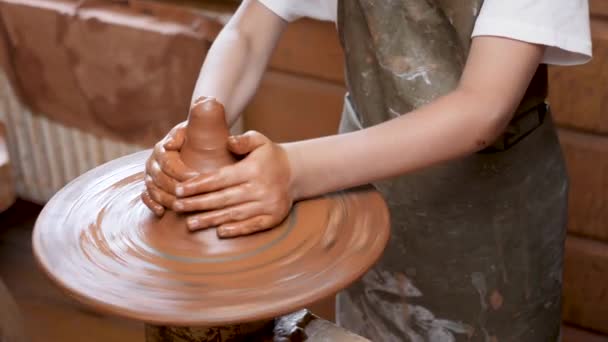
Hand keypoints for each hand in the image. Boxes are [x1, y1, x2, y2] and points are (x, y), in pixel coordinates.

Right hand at [141, 121, 197, 216]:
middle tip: (191, 198)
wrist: (189, 145)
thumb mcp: (188, 132)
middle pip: (160, 179)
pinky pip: (145, 197)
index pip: (169, 164)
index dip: (183, 173)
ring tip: (181, 207)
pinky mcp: (148, 187)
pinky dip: (151, 204)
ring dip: (166, 199)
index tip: (198, 180)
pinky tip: (161, 212)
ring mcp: (149, 176)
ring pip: (153, 190)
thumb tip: (168, 145)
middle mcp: (152, 162)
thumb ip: (179, 135)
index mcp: (160, 149)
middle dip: (176, 189)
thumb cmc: (192, 139)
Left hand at [173, 131, 294, 237]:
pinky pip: (252, 226)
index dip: (198, 185)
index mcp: (253, 169)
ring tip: (190, 224)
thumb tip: (228, 142)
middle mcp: (260, 188)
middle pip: (223, 198)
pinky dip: (236, 230)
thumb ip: (243, 140)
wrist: (296, 172)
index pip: (220, 179)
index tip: (179, 190)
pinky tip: (219, 232)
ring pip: (234, 214)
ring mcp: (268, 205)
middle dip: (197, 204)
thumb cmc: (269, 156)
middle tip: (178, 206)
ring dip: (210, 220)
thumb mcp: (260, 141)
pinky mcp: (274, 218)